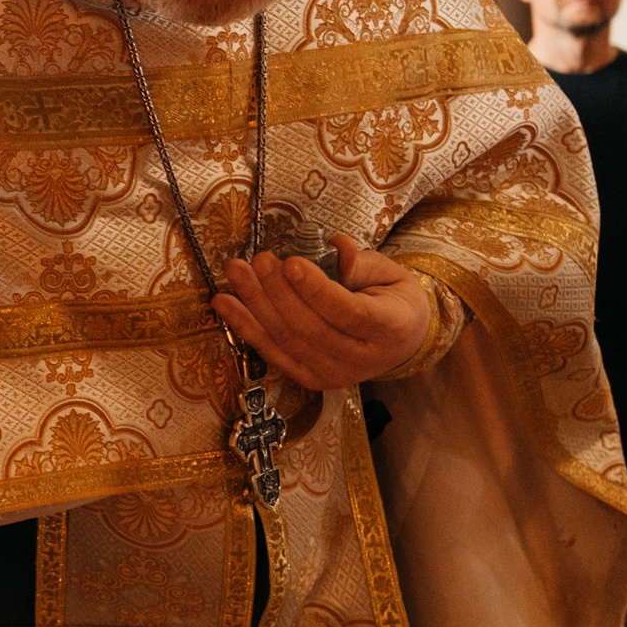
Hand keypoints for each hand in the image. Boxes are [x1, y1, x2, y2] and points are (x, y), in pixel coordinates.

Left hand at [212, 236, 432, 391]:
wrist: (402, 341)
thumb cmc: (393, 299)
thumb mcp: (390, 273)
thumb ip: (362, 262)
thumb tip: (336, 247)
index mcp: (390, 329)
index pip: (348, 313)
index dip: (316, 290)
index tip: (291, 262)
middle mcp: (362, 359)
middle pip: (311, 329)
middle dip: (278, 292)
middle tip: (260, 260)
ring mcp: (334, 374)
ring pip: (287, 341)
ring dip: (255, 305)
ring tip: (236, 273)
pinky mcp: (310, 379)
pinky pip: (273, 353)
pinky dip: (246, 327)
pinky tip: (224, 303)